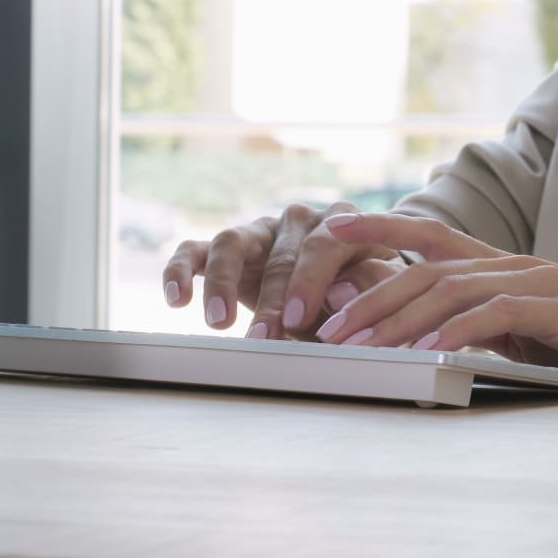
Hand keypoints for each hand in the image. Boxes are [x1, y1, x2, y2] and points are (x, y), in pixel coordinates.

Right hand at [162, 203, 405, 339]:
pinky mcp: (229, 248)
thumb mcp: (381, 285)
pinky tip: (176, 297)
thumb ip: (368, 285)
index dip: (310, 280)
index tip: (297, 318)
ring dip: (223, 283)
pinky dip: (181, 270)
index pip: (324, 243)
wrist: (348, 279)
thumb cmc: (366, 285)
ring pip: (231, 243)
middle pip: (279, 254)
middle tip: (263, 338)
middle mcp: (298, 219)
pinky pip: (195, 251)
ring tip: (218, 322)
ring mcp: (260, 230)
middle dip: (270, 299)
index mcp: (341, 223)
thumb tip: (341, 294)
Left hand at [317, 213, 557, 390]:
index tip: (334, 232)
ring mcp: (537, 283)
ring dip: (399, 319)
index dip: (380, 229)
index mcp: (504, 266)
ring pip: (450, 291)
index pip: (431, 236)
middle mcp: (513, 264)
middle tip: (327, 329)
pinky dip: (456, 332)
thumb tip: (428, 336)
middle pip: (425, 270)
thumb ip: (485, 321)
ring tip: (359, 347)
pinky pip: (496, 315)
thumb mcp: (533, 327)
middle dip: (371, 299)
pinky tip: (428, 351)